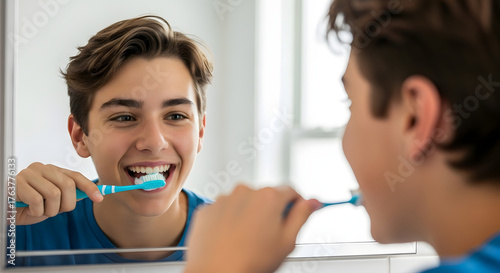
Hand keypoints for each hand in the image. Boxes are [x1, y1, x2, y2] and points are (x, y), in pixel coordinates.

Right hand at [15, 163, 102, 224]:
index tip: (99, 198)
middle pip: (68, 185)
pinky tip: (29, 209)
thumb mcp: (52, 202)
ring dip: (50, 210)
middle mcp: (43, 168)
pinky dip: (36, 211)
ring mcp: (29, 174)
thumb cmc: (29, 206)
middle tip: (56, 211)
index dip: (89, 187)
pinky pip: (37, 201)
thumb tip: (91, 194)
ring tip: (40, 210)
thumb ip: (68, 196)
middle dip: (66, 204)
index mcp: (53, 171)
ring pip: (54, 194)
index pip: (76, 176)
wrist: (7, 210)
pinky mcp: (17, 183)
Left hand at [184, 184, 320, 272]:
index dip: (296, 204)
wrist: (216, 272)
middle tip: (269, 235)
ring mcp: (224, 199)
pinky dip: (228, 219)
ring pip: (244, 202)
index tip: (295, 214)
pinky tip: (231, 238)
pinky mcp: (208, 209)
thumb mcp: (287, 241)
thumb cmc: (251, 261)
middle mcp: (245, 191)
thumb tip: (312, 202)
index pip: (291, 191)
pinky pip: (224, 209)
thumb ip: (302, 216)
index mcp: (269, 197)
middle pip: (266, 195)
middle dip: (270, 211)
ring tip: (247, 240)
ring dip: (248, 214)